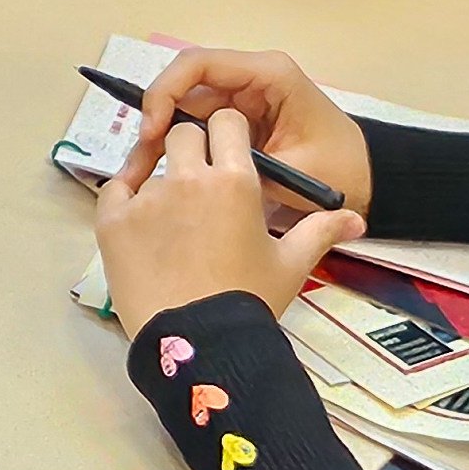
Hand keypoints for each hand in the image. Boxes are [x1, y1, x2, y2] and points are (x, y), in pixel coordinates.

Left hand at [96, 110, 366, 336]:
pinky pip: (114, 188)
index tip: (225, 154)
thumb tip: (356, 219)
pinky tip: (140, 218)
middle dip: (191, 149)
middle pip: (184, 134)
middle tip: (198, 185)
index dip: (226, 134)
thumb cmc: (249, 302)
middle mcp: (188, 179)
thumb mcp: (291, 264)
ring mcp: (146, 199)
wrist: (200, 346)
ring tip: (171, 219)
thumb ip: (320, 230)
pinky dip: (126, 197)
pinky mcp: (112, 221)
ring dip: (161, 180)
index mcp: (235, 181)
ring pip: (150, 165)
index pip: (226, 123)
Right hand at [116, 47, 372, 210]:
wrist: (364, 181)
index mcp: (268, 75)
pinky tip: (160, 174)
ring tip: (143, 174)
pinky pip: (196, 125)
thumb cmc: (338, 170)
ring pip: (183, 107)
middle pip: (184, 84)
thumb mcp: (293, 171)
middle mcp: (250, 78)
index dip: (166, 92)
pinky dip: (176, 146)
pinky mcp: (236, 119)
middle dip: (156, 118)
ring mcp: (241, 97)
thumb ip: (244, 164)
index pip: (199, 64)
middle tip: (140, 161)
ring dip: (161, 136)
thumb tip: (192, 167)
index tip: (152, 131)